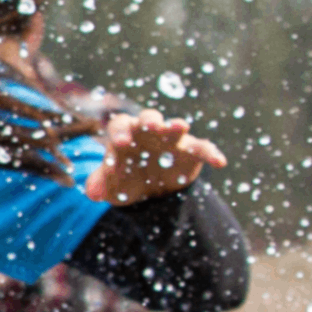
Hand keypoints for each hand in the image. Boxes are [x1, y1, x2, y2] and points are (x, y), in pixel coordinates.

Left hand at [84, 110, 226, 205]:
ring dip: (177, 126)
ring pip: (176, 128)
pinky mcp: (191, 151)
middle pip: (149, 118)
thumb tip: (92, 192)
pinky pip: (203, 148)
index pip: (121, 125)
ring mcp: (172, 140)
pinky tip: (219, 162)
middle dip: (150, 120)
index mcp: (126, 134)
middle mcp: (149, 132)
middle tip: (151, 124)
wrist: (151, 191)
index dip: (120, 132)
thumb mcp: (112, 186)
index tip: (120, 142)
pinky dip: (211, 153)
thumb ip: (99, 185)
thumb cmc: (126, 179)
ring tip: (180, 127)